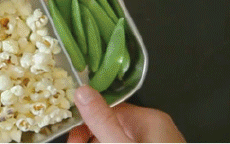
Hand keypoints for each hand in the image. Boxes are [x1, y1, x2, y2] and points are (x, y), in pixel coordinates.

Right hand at [68, 85, 184, 142]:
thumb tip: (82, 90)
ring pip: (119, 136)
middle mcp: (156, 128)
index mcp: (150, 119)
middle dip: (90, 136)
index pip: (107, 108)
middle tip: (75, 143)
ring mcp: (158, 141)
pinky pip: (129, 142)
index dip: (85, 123)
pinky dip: (113, 143)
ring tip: (82, 143)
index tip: (71, 137)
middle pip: (111, 125)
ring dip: (99, 141)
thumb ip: (102, 120)